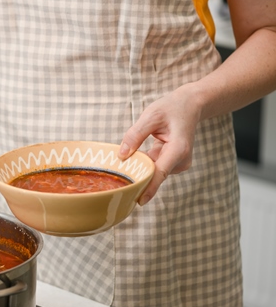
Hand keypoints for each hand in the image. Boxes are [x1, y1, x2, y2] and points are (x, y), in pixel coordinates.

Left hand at [118, 84, 201, 204]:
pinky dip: (144, 163)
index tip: (139, 201)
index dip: (149, 187)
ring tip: (129, 155)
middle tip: (116, 173)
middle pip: (155, 174)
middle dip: (137, 174)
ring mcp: (178, 163)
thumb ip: (135, 135)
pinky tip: (137, 155)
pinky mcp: (173, 163)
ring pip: (153, 171)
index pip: (161, 172)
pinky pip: (154, 167)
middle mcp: (181, 159)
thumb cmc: (172, 108)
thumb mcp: (151, 116)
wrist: (190, 105)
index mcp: (178, 148)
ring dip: (139, 166)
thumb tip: (122, 156)